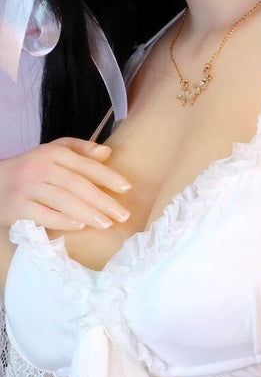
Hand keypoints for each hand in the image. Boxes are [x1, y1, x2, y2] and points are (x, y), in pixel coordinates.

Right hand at [0, 139, 130, 230]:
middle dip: (103, 201)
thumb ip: (81, 150)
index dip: (108, 176)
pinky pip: (44, 216)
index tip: (127, 188)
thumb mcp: (54, 151)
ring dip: (88, 213)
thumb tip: (107, 152)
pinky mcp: (17, 208)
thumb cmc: (33, 168)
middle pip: (77, 184)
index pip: (85, 164)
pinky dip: (64, 221)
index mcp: (52, 152)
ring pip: (63, 200)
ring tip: (107, 223)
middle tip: (123, 215)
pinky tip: (81, 226)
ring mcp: (27, 188)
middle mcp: (40, 168)